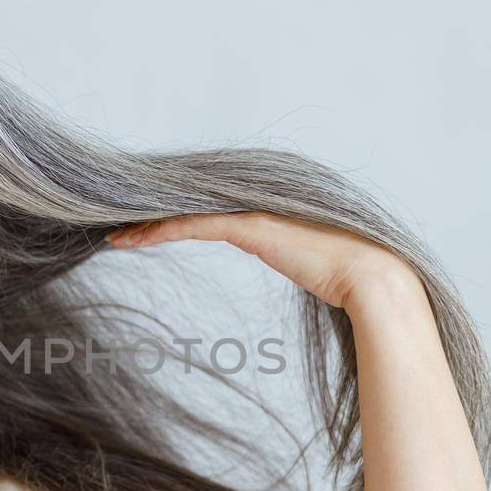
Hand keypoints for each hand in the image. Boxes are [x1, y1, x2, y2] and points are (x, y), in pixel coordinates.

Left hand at [104, 210, 419, 312]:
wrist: (374, 280)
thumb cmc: (351, 284)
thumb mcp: (314, 270)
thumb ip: (296, 263)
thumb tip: (294, 271)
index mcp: (270, 214)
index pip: (210, 210)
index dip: (176, 218)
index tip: (146, 232)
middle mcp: (259, 205)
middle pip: (193, 205)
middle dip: (155, 216)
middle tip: (119, 228)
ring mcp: (255, 212)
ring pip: (188, 212)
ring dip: (148, 226)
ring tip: (116, 237)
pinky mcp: (250, 226)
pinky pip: (194, 225)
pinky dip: (161, 232)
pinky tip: (134, 241)